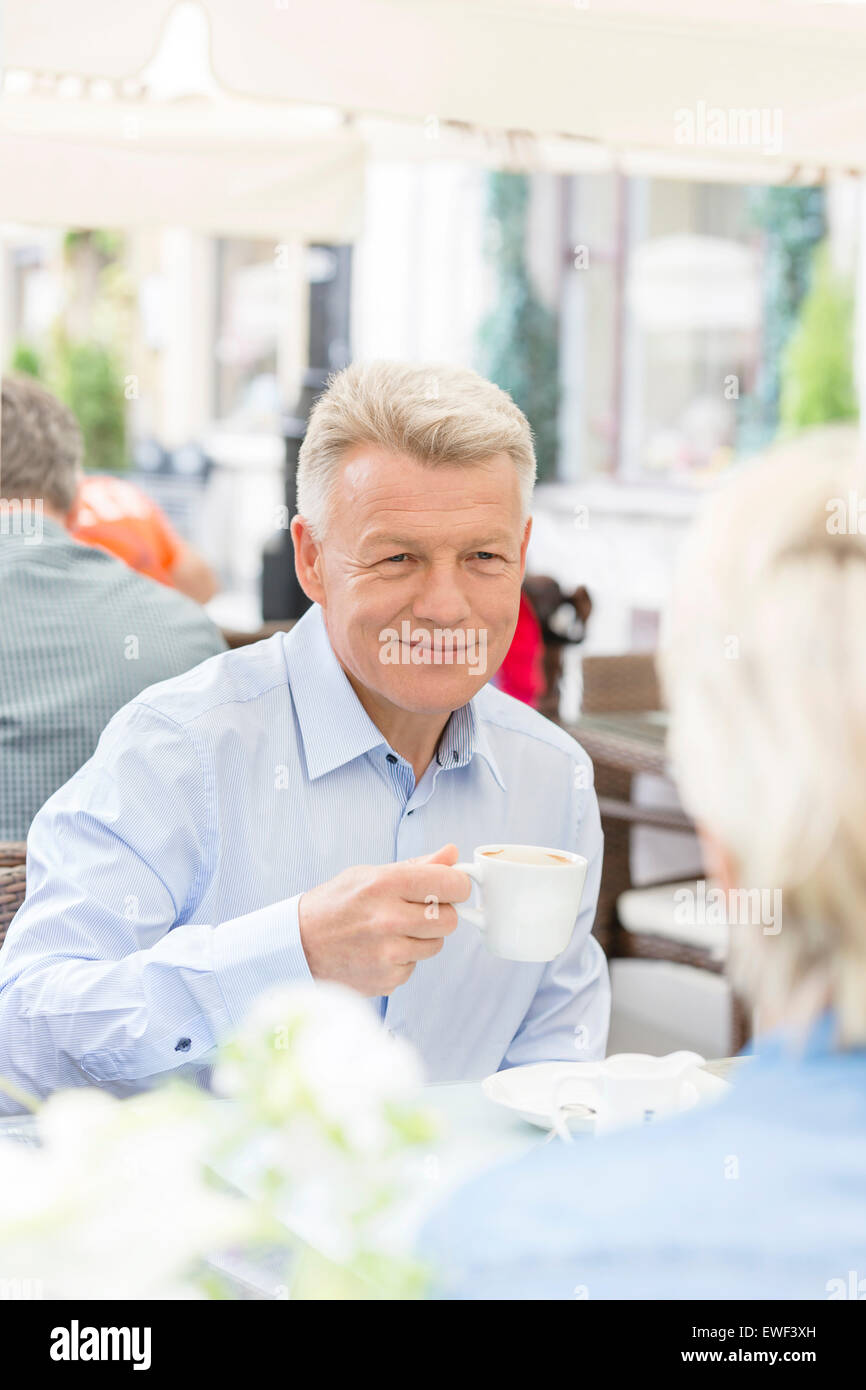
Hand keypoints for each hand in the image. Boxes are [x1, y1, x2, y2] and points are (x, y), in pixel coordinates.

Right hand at [297, 843, 471, 996]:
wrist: (298, 945)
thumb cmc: (335, 904)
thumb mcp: (369, 874)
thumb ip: (415, 866)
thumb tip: (452, 853)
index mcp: (385, 885)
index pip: (450, 884)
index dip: (457, 884)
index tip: (451, 886)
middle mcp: (388, 920)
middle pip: (450, 920)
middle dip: (442, 913)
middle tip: (419, 910)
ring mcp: (388, 954)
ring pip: (436, 945)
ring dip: (422, 938)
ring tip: (392, 930)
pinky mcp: (387, 980)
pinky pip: (415, 966)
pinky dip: (403, 959)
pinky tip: (379, 950)